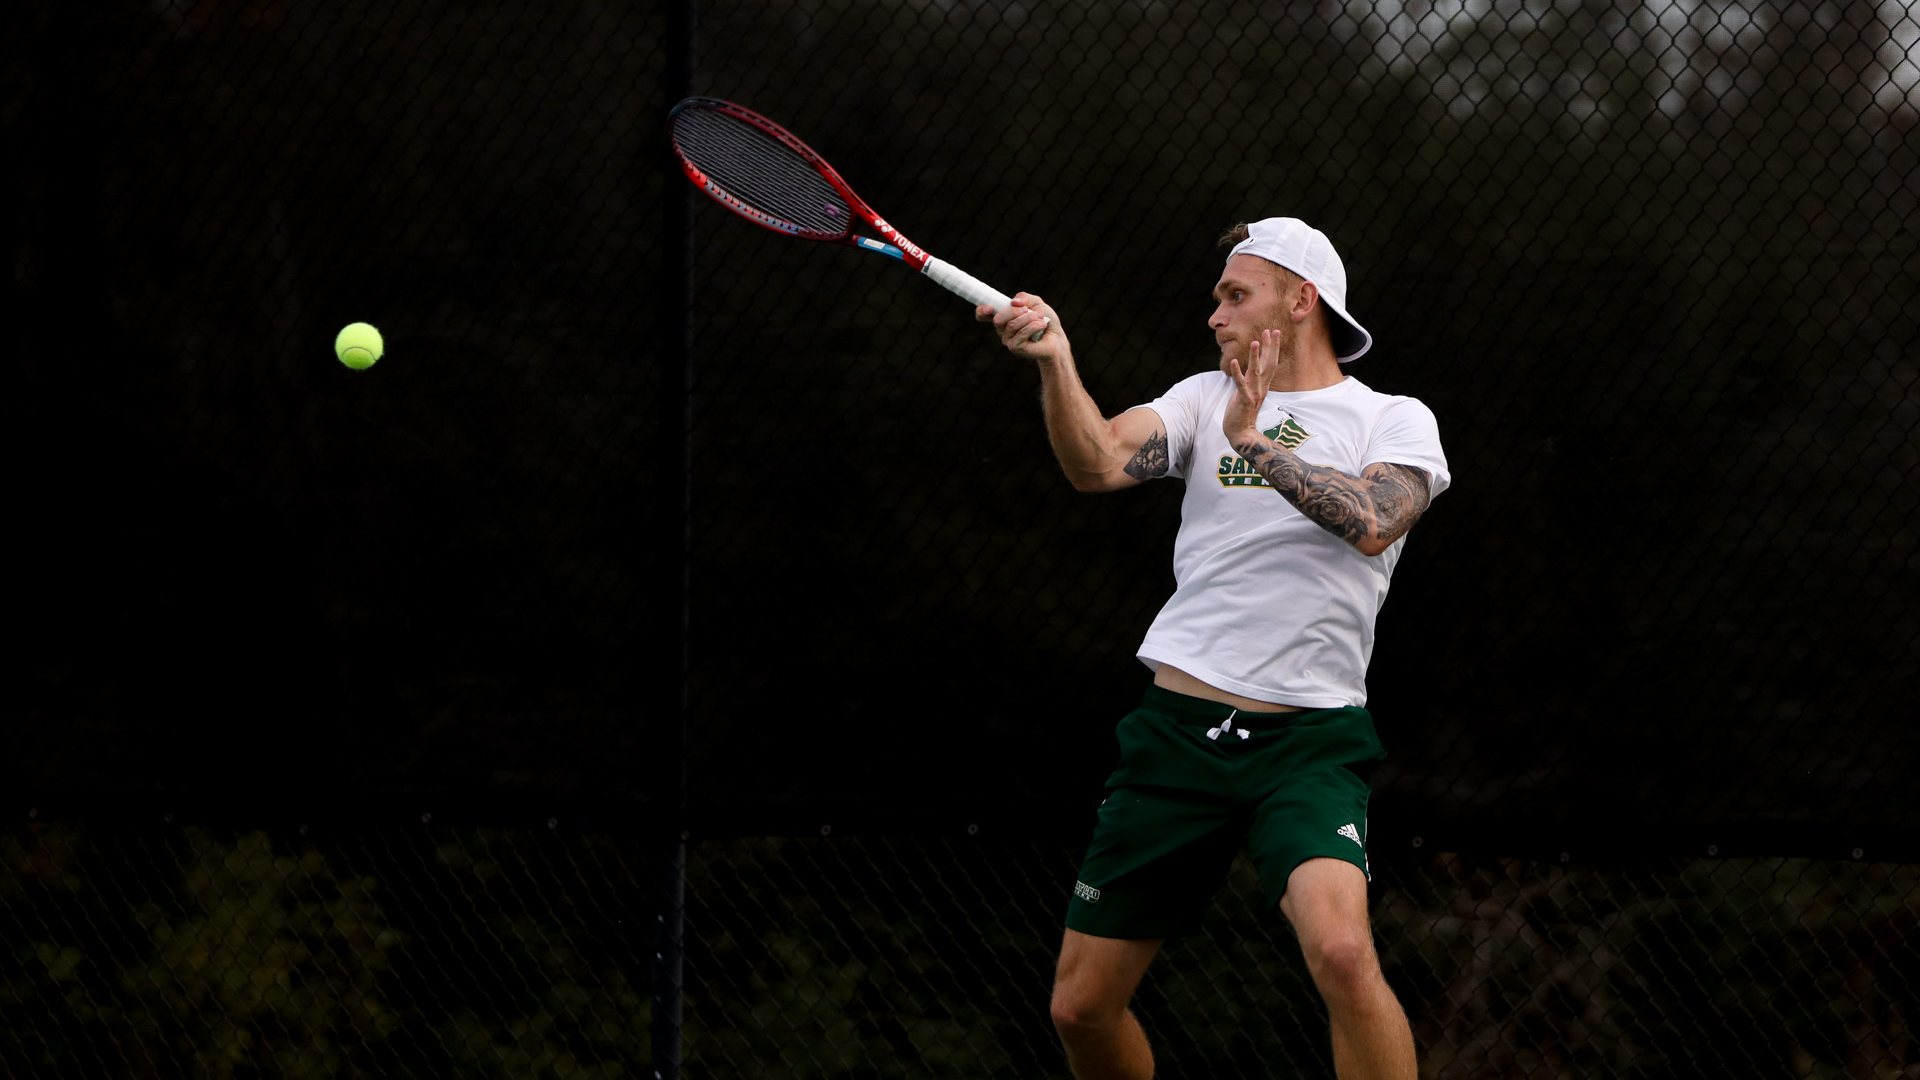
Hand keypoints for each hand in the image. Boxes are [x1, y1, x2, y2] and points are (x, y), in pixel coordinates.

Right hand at [977, 293, 1065, 362]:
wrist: (1056, 337)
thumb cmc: (1044, 319)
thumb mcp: (1035, 302)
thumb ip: (1024, 298)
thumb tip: (1013, 302)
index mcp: (1003, 317)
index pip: (983, 315)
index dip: (982, 311)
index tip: (989, 308)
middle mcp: (1002, 329)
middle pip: (998, 319)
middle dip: (1014, 311)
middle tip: (1028, 309)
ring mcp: (1007, 340)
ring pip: (1012, 325)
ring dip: (1029, 318)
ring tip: (1041, 318)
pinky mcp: (1015, 348)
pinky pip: (1021, 334)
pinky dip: (1033, 326)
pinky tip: (1042, 325)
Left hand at [1223, 328, 1280, 452]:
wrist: (1241, 433)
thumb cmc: (1242, 412)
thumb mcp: (1249, 392)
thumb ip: (1251, 380)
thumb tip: (1252, 366)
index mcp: (1263, 385)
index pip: (1270, 363)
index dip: (1272, 347)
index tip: (1273, 332)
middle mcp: (1261, 388)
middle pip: (1269, 364)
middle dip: (1271, 347)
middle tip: (1272, 331)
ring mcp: (1253, 394)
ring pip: (1256, 372)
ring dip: (1255, 357)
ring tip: (1255, 341)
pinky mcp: (1243, 400)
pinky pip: (1240, 384)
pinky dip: (1237, 373)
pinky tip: (1234, 361)